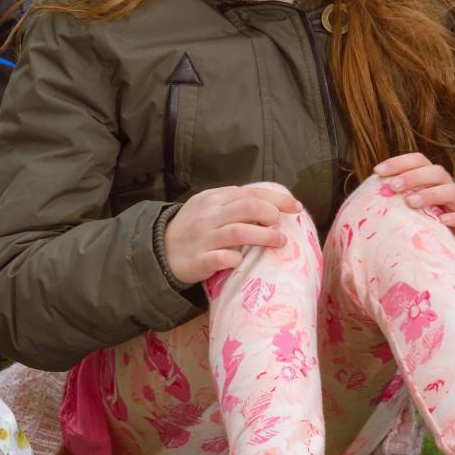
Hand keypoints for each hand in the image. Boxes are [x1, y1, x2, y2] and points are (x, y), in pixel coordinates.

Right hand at [162, 184, 298, 283]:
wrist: (158, 251)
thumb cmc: (193, 227)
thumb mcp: (209, 206)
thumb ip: (234, 201)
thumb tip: (271, 201)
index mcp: (213, 199)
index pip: (251, 193)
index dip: (278, 199)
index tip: (296, 207)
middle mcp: (208, 216)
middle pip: (248, 208)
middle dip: (272, 214)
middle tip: (280, 225)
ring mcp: (202, 239)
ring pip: (239, 232)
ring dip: (265, 236)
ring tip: (280, 242)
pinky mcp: (198, 261)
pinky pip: (222, 258)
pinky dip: (236, 258)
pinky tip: (242, 260)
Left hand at [373, 153, 454, 250]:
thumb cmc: (430, 220)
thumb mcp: (413, 207)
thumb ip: (397, 198)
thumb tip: (364, 197)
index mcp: (432, 179)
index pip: (418, 160)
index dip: (399, 162)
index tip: (378, 171)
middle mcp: (447, 187)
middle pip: (435, 172)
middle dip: (413, 177)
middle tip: (393, 187)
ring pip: (451, 191)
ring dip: (430, 194)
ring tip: (411, 203)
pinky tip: (443, 221)